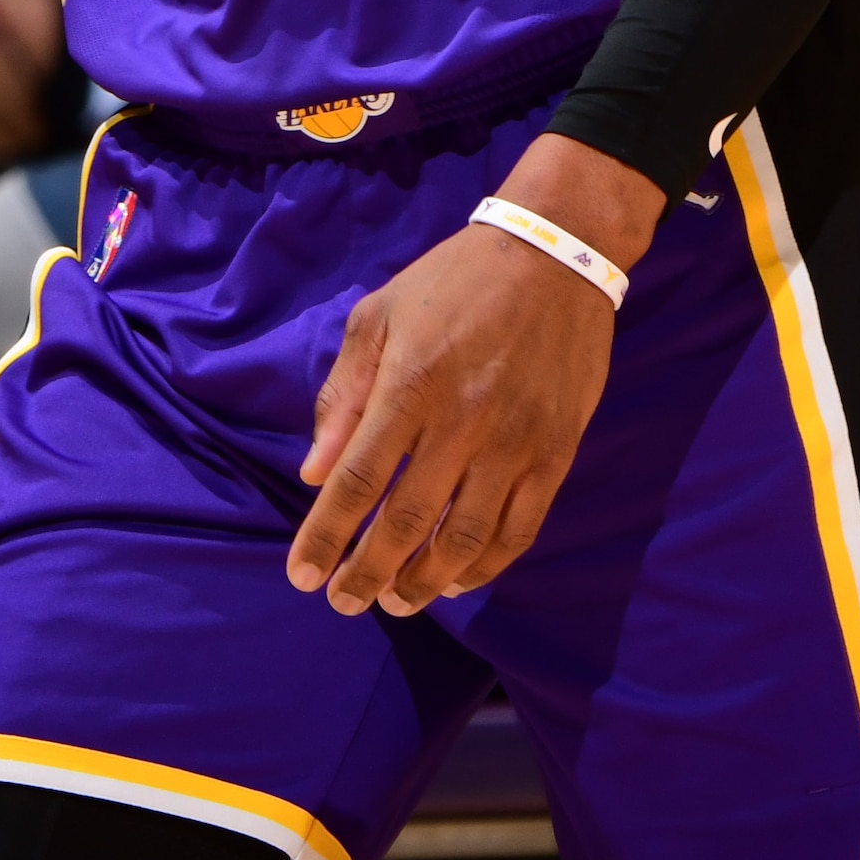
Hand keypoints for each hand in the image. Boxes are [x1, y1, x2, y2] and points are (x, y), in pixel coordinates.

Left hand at [288, 136, 654, 615]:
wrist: (555, 256)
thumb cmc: (451, 283)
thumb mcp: (377, 317)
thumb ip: (342, 396)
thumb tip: (313, 473)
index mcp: (409, 386)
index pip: (356, 482)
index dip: (326, 537)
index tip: (302, 577)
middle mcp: (462, 423)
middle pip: (408, 523)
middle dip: (369, 573)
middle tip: (345, 603)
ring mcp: (515, 444)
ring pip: (466, 539)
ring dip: (427, 583)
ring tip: (396, 602)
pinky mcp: (557, 453)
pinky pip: (521, 529)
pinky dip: (487, 566)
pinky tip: (458, 580)